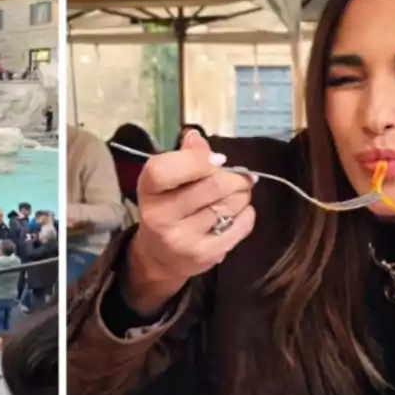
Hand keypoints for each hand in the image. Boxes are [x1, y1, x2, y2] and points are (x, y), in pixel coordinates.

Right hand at [125, 131, 255, 314]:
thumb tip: (196, 136)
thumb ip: (184, 157)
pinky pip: (240, 226)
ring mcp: (181, 238)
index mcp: (148, 190)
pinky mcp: (204, 255)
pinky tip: (238, 214)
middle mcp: (160, 216)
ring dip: (242, 195)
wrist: (160, 258)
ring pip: (230, 205)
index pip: (165, 169)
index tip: (218, 160)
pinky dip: (246, 214)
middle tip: (239, 178)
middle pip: (212, 186)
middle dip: (234, 178)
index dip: (197, 160)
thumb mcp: (167, 182)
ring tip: (236, 196)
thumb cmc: (167, 209)